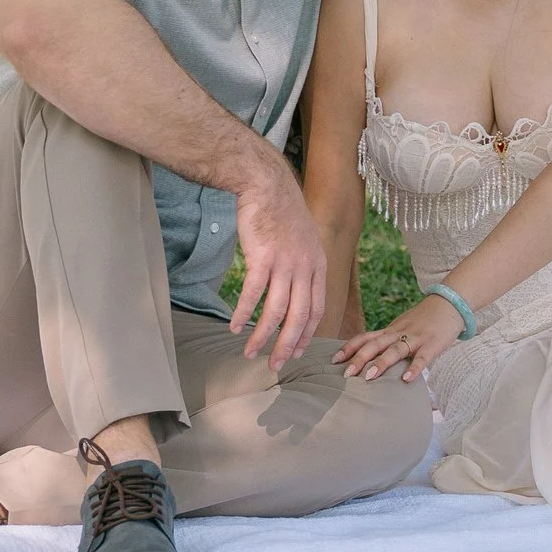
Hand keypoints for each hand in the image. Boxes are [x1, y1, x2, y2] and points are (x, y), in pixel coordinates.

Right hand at [232, 172, 327, 360]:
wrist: (267, 185)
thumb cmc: (281, 213)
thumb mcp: (305, 239)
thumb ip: (304, 265)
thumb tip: (298, 288)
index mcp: (317, 266)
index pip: (316, 309)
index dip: (306, 334)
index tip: (296, 352)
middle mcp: (305, 268)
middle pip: (299, 317)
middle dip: (287, 346)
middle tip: (276, 366)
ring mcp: (285, 263)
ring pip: (276, 311)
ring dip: (262, 337)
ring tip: (249, 353)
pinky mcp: (263, 258)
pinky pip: (253, 294)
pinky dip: (243, 314)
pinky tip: (234, 327)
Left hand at [334, 296, 464, 383]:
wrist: (450, 303)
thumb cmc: (424, 320)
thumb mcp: (402, 327)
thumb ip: (388, 341)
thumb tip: (370, 359)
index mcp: (390, 330)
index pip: (365, 337)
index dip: (349, 348)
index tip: (333, 360)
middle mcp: (399, 333)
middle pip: (375, 345)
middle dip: (359, 359)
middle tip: (345, 374)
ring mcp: (415, 338)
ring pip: (395, 350)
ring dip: (382, 363)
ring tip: (369, 377)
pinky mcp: (432, 344)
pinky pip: (422, 357)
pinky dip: (415, 368)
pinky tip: (407, 380)